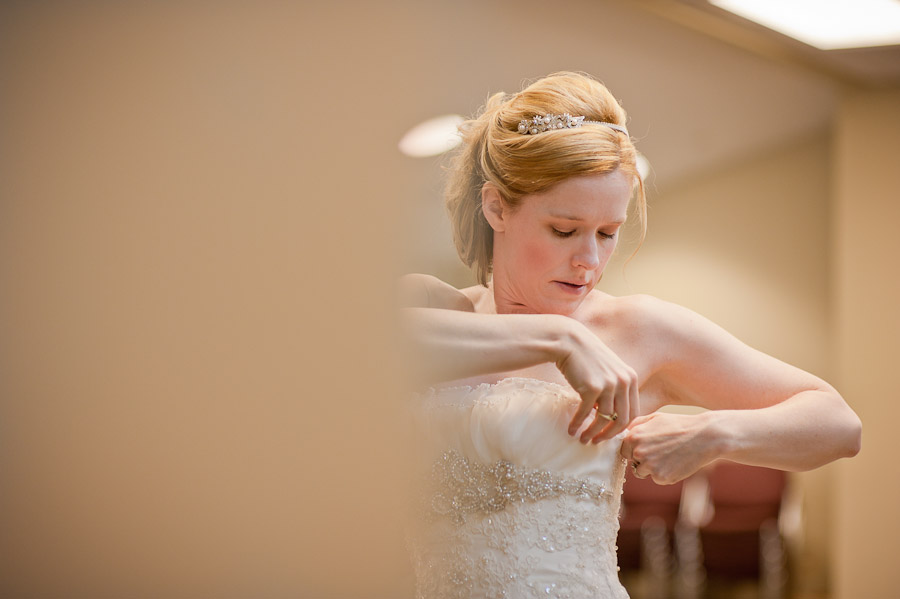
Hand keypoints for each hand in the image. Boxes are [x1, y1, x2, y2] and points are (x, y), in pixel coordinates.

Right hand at [557, 322, 638, 443]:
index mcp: (631, 378)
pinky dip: (578, 424)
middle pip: (622, 419)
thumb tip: (610, 415)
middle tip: (597, 442)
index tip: (610, 435)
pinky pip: (586, 413)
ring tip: (583, 439)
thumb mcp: (609, 370)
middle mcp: (624, 382)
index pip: (633, 412)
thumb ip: (615, 389)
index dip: (622, 428)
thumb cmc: (586, 357)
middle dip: (609, 435)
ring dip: (592, 433)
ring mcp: (609, 385)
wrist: (569, 342)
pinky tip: (571, 430)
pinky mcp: (592, 387)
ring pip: (604, 419)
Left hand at [620, 412, 718, 484]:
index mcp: (633, 437)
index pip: (624, 450)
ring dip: (653, 467)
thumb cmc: (678, 425)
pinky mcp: (662, 478)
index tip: (648, 445)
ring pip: (643, 472)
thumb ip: (635, 425)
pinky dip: (665, 473)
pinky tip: (676, 462)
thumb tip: (622, 433)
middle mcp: (638, 453)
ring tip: (669, 455)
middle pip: (633, 462)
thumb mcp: (654, 418)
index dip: (635, 449)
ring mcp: (650, 467)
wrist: (704, 437)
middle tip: (661, 450)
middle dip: (643, 459)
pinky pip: (657, 478)